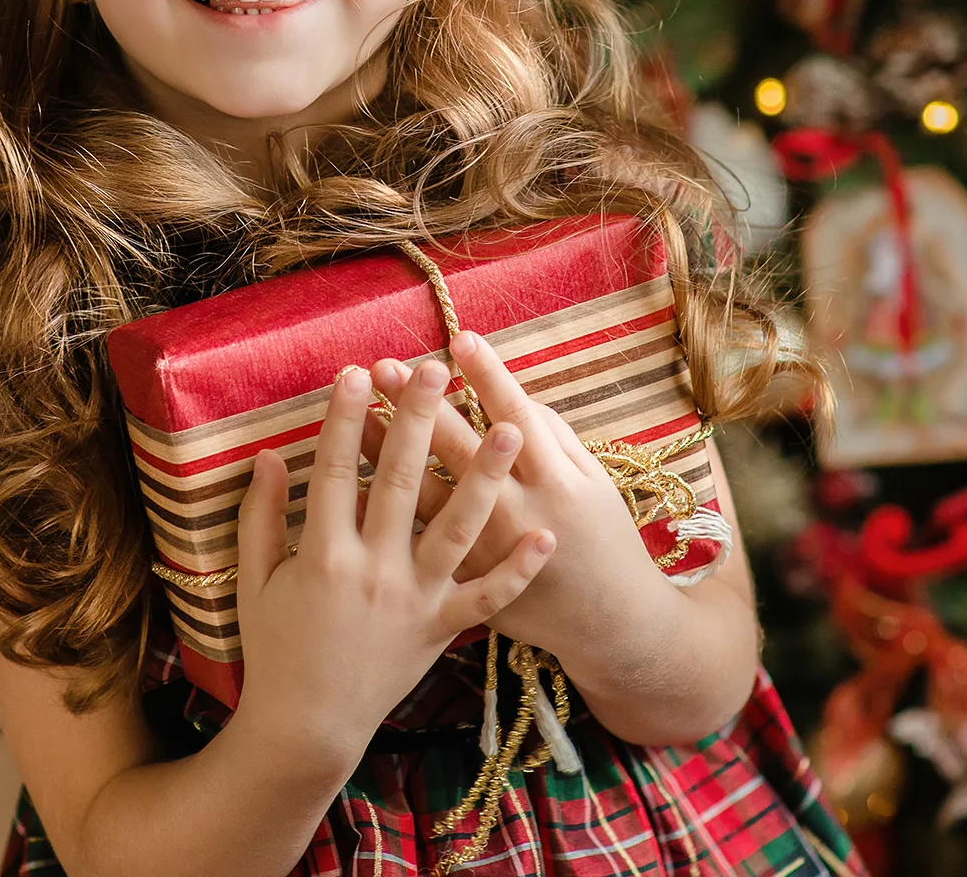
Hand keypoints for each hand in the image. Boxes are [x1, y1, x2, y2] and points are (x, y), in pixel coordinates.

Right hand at [232, 356, 555, 775]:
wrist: (306, 728)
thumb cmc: (275, 649)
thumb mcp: (253, 581)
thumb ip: (258, 516)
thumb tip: (267, 454)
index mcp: (321, 554)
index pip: (334, 469)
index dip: (346, 418)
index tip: (358, 371)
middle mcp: (372, 571)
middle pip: (399, 482)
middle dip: (419, 421)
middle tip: (436, 370)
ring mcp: (413, 600)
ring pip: (456, 529)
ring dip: (484, 477)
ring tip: (511, 428)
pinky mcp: (440, 628)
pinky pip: (486, 599)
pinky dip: (517, 571)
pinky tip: (546, 538)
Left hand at [361, 331, 653, 658]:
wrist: (610, 628)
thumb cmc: (606, 541)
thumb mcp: (595, 481)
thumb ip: (556, 437)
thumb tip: (511, 399)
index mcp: (554, 481)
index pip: (515, 413)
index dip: (488, 374)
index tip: (459, 338)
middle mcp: (515, 512)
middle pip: (457, 448)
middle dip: (419, 403)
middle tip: (385, 364)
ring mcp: (484, 552)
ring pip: (425, 494)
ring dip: (389, 450)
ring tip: (358, 412)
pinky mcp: (463, 586)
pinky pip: (416, 543)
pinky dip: (385, 514)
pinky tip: (356, 483)